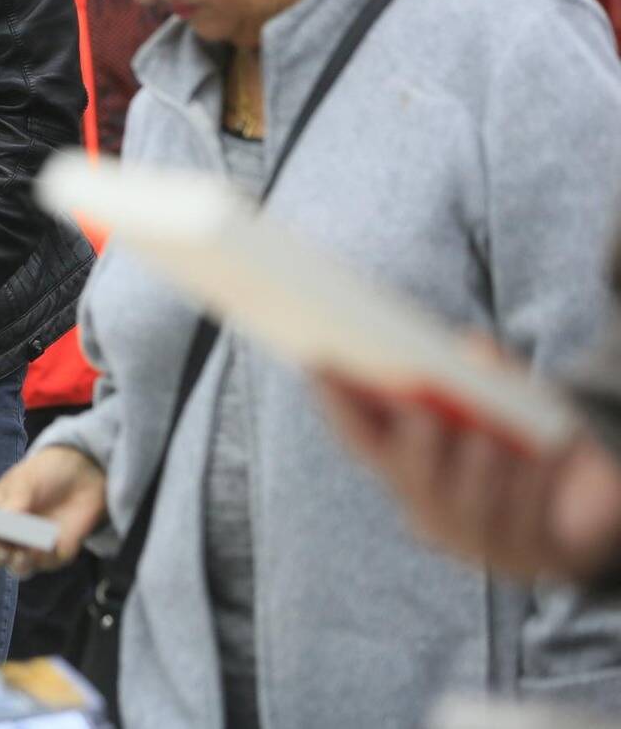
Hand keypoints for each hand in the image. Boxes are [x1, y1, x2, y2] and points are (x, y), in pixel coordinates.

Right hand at [0, 445, 107, 577]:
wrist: (82, 474)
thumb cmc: (43, 475)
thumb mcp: (24, 482)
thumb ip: (12, 504)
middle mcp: (2, 535)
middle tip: (1, 545)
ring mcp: (26, 548)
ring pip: (11, 568)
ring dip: (13, 562)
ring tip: (20, 551)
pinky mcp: (50, 556)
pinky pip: (42, 565)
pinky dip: (43, 557)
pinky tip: (50, 545)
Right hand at [320, 373, 620, 582]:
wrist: (586, 518)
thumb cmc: (524, 445)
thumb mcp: (492, 407)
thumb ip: (477, 377)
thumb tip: (475, 347)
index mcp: (406, 474)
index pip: (358, 439)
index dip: (335, 402)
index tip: (318, 361)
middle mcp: (433, 516)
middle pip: (412, 477)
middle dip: (415, 443)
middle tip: (423, 409)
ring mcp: (481, 543)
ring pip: (470, 501)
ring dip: (479, 464)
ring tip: (491, 436)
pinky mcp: (533, 557)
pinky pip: (528, 516)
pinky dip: (536, 482)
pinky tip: (550, 454)